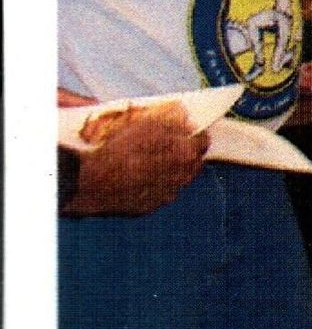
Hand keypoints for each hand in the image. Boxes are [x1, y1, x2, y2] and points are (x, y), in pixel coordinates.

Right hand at [64, 106, 207, 216]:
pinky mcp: (149, 207)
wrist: (92, 181)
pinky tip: (139, 178)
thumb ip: (172, 123)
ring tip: (153, 162)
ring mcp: (166, 195)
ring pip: (178, 180)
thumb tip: (188, 121)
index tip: (189, 131)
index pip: (202, 142)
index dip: (196, 134)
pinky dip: (155, 185)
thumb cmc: (118, 150)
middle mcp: (181, 178)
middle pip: (193, 163)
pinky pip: (159, 193)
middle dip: (186, 153)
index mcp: (185, 155)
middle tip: (172, 146)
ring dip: (172, 170)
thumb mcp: (146, 125)